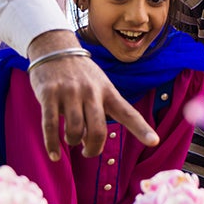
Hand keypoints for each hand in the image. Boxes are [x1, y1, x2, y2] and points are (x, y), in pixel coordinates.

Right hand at [27, 30, 159, 158]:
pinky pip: (50, 126)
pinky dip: (52, 144)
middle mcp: (91, 92)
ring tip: (72, 141)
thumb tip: (90, 144)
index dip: (141, 129)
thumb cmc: (80, 74)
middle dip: (94, 149)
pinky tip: (55, 155)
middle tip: (88, 152)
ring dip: (74, 142)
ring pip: (75, 130)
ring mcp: (69, 92)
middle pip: (98, 130)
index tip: (154, 142)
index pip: (128, 112)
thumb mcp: (98, 86)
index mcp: (108, 91)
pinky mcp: (49, 94)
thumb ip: (99, 112)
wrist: (54, 48)